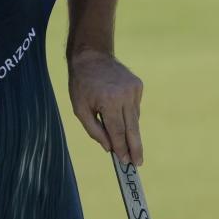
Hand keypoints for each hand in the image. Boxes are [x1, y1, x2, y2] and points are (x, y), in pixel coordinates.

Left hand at [69, 50, 143, 165]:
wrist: (92, 56)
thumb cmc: (81, 84)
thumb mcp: (80, 109)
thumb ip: (94, 130)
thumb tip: (109, 148)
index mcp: (109, 101)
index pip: (118, 131)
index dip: (121, 148)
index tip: (126, 162)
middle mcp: (125, 95)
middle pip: (132, 128)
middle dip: (135, 148)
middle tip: (139, 163)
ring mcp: (134, 90)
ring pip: (135, 119)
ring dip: (131, 132)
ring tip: (129, 144)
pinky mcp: (138, 86)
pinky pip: (135, 108)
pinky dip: (129, 116)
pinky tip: (121, 115)